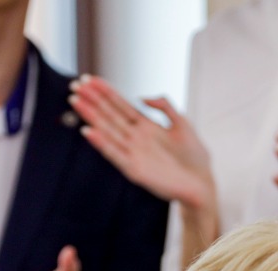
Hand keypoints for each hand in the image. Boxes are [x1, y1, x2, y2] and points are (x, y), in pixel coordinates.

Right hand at [70, 77, 214, 210]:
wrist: (202, 185)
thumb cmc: (194, 158)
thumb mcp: (183, 125)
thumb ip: (165, 107)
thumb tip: (143, 97)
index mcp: (147, 126)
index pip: (121, 105)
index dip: (106, 92)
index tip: (89, 79)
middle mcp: (137, 138)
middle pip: (110, 115)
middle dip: (93, 100)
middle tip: (75, 85)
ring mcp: (134, 153)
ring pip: (108, 131)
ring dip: (92, 116)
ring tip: (76, 101)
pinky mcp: (135, 170)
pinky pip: (115, 154)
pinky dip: (102, 144)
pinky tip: (89, 132)